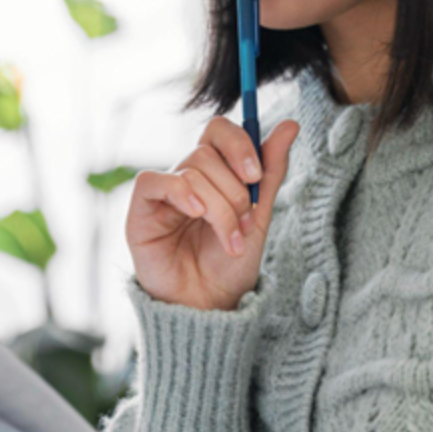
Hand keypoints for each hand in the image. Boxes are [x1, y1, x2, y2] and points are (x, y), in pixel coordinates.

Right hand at [125, 116, 300, 310]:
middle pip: (207, 152)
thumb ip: (271, 170)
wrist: (210, 307)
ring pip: (191, 171)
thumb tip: (291, 124)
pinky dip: (182, 194)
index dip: (239, 144)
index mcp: (213, 172)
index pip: (219, 131)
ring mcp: (163, 193)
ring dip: (219, 207)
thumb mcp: (259, 215)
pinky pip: (154, 181)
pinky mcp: (141, 210)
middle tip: (246, 222)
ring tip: (229, 240)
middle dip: (234, 189)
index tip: (256, 176)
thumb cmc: (229, 265)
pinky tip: (197, 215)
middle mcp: (186, 177)